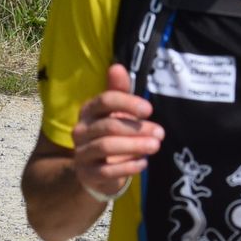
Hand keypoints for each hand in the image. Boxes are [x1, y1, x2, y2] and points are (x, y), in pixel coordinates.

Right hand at [70, 64, 161, 197]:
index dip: (127, 103)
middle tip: (160, 132)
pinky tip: (144, 163)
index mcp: (88, 111)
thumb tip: (117, 67)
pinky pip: (106, 171)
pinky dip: (127, 166)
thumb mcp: (117, 112)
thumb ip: (119, 91)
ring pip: (106, 146)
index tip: (149, 110)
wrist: (97, 171)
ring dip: (134, 146)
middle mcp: (80, 130)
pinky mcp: (87, 174)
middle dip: (137, 129)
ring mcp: (81, 153)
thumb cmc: (111, 134)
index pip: (105, 101)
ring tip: (155, 146)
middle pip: (108, 125)